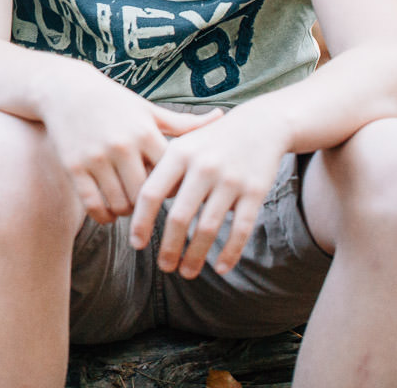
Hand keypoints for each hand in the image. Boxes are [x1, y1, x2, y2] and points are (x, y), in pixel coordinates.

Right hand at [40, 68, 220, 225]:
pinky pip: (93, 205)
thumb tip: (222, 117)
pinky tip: (108, 212)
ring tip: (130, 208)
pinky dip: (104, 216)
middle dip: (151, 207)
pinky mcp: (74, 167)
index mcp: (145, 132)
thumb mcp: (148, 110)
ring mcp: (96, 158)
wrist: (65, 89)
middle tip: (152, 208)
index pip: (171, 177)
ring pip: (120, 204)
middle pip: (147, 196)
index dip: (175, 190)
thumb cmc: (114, 101)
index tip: (174, 192)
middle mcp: (122, 146)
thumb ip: (184, 123)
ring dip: (127, 213)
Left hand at [128, 103, 288, 278]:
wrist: (259, 124)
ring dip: (195, 256)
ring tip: (186, 272)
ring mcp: (230, 179)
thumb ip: (162, 173)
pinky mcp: (255, 191)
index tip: (136, 244)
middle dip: (169, 248)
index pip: (151, 193)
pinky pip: (240, 228)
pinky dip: (230, 252)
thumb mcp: (183, 146)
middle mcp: (202, 166)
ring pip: (208, 228)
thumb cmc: (211, 141)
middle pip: (179, 216)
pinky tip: (221, 268)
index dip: (141, 222)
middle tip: (164, 267)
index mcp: (178, 154)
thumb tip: (139, 209)